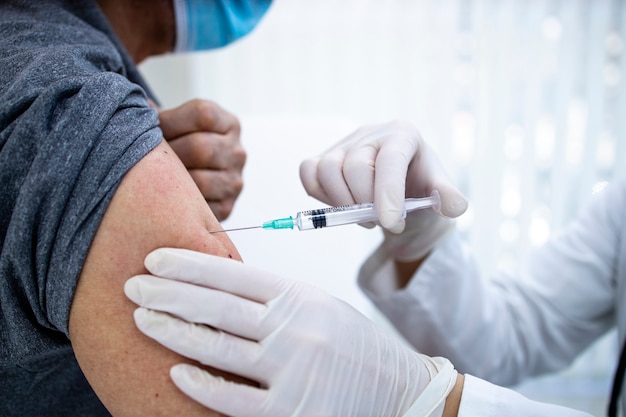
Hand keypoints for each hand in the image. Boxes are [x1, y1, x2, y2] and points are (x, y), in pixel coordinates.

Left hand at [125, 248, 457, 416]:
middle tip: (133, 285)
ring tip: (143, 319)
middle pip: (217, 305)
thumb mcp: (318, 307)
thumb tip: (215, 288)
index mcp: (301, 296)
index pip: (234, 273)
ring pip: (218, 347)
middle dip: (169, 292)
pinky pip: (234, 398)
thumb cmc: (354, 347)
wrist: (401, 393)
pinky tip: (177, 371)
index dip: (190, 263)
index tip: (155, 257)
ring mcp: (292, 371)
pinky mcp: (292, 411)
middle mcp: (295, 328)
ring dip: (174, 331)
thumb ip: (273, 299)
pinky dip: (202, 384)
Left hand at [157, 99, 244, 220]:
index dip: (170, 119)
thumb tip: (134, 107)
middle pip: (200, 148)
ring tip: (154, 178)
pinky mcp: (227, 206)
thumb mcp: (180, 125)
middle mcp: (237, 152)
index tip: (150, 128)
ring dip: (171, 181)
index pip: (203, 114)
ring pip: (200, 181)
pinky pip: (199, 206)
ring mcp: (234, 181)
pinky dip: (179, 202)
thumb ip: (161, 116)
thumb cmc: (182, 147)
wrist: (202, 182)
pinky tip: (167, 195)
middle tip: (147, 158)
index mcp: (229, 124)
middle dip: (168, 153)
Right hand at [300, 120, 467, 260]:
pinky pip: (308, 173)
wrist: (400, 185)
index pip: (390, 159)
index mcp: (403, 134)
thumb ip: (448, 197)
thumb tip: (455, 206)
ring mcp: (344, 143)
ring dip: (342, 203)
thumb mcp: (438, 191)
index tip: (391, 223)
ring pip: (326, 169)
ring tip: (365, 218)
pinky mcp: (324, 156)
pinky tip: (343, 206)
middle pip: (355, 167)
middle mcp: (370, 133)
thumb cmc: (418, 185)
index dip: (388, 193)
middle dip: (366, 204)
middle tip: (383, 222)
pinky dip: (320, 195)